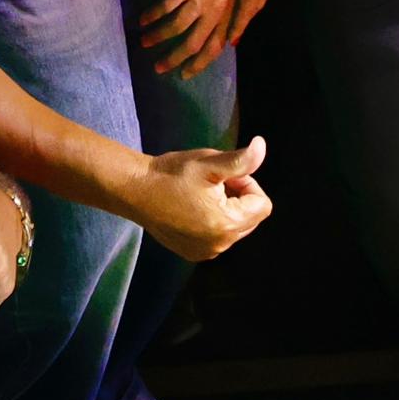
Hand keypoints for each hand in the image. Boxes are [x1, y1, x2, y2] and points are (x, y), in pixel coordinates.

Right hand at [135, 137, 272, 260]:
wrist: (136, 190)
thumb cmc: (173, 174)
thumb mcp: (209, 163)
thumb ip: (241, 160)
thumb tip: (262, 146)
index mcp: (227, 224)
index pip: (262, 205)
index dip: (247, 184)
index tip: (224, 175)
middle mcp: (220, 245)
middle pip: (251, 218)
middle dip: (239, 198)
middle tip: (212, 183)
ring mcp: (206, 252)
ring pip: (235, 228)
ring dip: (226, 209)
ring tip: (201, 195)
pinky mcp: (194, 253)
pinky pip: (218, 237)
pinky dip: (213, 222)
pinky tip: (193, 208)